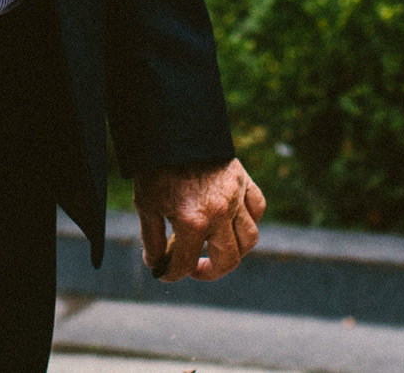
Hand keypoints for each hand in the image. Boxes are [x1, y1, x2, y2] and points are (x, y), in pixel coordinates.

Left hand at [136, 159, 265, 282]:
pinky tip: (233, 221)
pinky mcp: (244, 181)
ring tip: (216, 248)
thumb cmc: (157, 167)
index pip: (186, 263)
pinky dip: (249, 220)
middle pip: (228, 261)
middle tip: (195, 268)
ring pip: (249, 239)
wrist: (173, 130)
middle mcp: (220, 213)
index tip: (166, 271)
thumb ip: (152, 238)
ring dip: (234, 251)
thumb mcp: (146, 204)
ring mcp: (236, 197)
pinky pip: (257, 209)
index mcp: (192, 221)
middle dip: (210, 272)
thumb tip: (156, 264)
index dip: (172, 273)